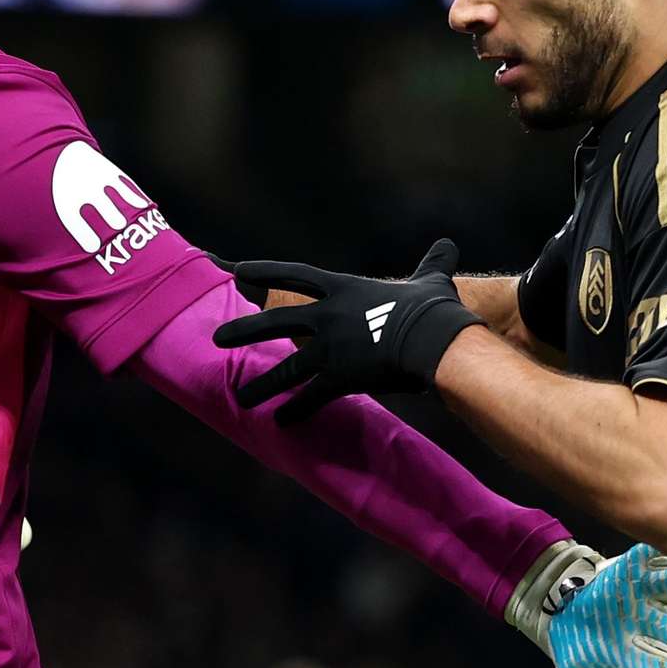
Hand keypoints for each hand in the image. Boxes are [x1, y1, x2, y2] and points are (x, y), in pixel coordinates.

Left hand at [214, 239, 479, 421]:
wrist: (435, 339)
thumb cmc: (436, 308)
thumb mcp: (433, 278)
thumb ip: (433, 263)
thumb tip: (449, 245)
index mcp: (343, 288)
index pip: (296, 274)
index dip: (267, 271)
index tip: (239, 271)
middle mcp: (327, 316)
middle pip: (275, 322)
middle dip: (244, 331)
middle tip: (217, 339)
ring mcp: (330, 348)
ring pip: (286, 369)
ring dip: (262, 384)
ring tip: (240, 398)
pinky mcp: (339, 378)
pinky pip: (311, 397)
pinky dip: (296, 410)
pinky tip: (280, 422)